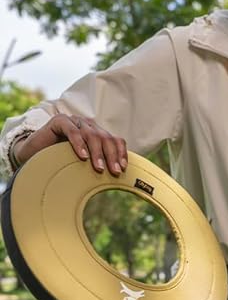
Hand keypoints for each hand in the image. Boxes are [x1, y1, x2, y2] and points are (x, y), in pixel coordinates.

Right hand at [13, 114, 127, 175]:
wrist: (32, 154)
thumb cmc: (59, 160)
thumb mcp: (82, 163)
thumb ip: (96, 164)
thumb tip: (116, 177)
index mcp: (96, 133)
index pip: (114, 140)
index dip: (120, 153)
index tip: (123, 168)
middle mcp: (87, 125)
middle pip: (105, 138)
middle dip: (111, 156)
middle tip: (114, 172)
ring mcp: (74, 121)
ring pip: (91, 134)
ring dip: (97, 152)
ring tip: (99, 168)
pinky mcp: (59, 121)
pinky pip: (72, 131)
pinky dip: (79, 144)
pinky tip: (82, 157)